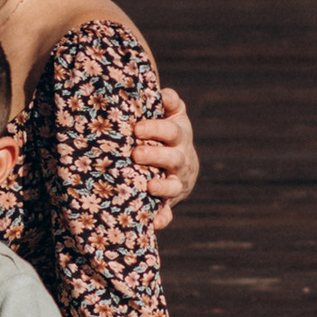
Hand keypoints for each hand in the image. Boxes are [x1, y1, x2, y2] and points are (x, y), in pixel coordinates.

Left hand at [133, 87, 198, 215]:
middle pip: (172, 158)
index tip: (136, 128)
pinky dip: (162, 218)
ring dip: (162, 187)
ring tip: (149, 186)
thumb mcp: (172, 114)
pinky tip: (153, 223)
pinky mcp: (170, 201)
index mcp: (179, 135)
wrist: (180, 162)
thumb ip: (169, 101)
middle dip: (155, 156)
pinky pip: (168, 212)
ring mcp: (177, 181)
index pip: (171, 130)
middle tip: (135, 153)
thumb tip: (163, 93)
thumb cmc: (167, 131)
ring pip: (173, 187)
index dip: (156, 129)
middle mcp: (181, 159)